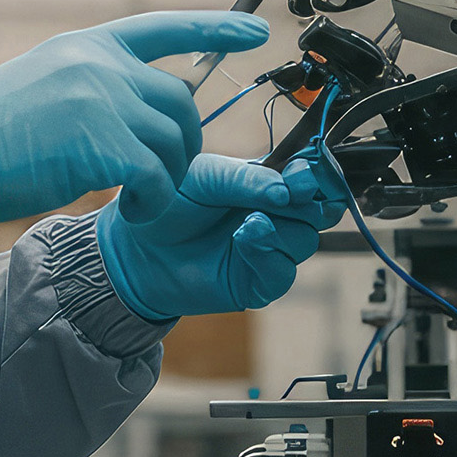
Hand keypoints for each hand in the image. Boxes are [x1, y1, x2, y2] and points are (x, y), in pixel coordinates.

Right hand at [0, 12, 268, 232]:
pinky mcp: (105, 146)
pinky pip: (157, 177)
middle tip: (169, 171)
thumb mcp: (45, 79)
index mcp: (88, 45)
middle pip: (179, 99)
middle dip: (186, 139)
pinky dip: (154, 202)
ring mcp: (105, 102)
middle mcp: (102, 65)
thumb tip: (137, 98)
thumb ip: (93, 80)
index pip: (164, 26)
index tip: (255, 29)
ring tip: (142, 198)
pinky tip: (133, 212)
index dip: (214, 27)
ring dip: (168, 177)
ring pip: (174, 142)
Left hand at [95, 152, 343, 320]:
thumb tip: (287, 191)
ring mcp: (269, 250)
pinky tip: (244, 240)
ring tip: (248, 222)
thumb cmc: (168, 203)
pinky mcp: (257, 283)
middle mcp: (275, 216)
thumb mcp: (207, 175)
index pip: (313, 179)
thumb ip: (248, 179)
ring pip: (306, 240)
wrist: (135, 246)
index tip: (304, 173)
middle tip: (291, 194)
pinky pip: (283, 272)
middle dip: (310, 202)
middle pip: (322, 210)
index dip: (319, 174)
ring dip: (284, 228)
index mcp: (268, 183)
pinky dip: (269, 255)